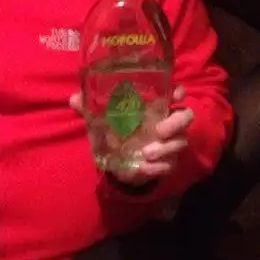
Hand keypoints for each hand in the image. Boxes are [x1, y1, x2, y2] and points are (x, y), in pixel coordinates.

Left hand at [70, 85, 193, 185]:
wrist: (117, 164)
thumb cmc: (114, 133)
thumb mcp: (100, 120)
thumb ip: (89, 108)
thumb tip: (74, 98)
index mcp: (154, 107)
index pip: (174, 94)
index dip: (178, 92)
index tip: (176, 94)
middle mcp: (166, 122)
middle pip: (186, 116)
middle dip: (176, 122)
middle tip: (159, 130)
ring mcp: (169, 143)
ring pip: (180, 142)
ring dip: (165, 149)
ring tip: (145, 154)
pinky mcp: (167, 163)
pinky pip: (169, 165)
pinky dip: (157, 167)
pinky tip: (144, 167)